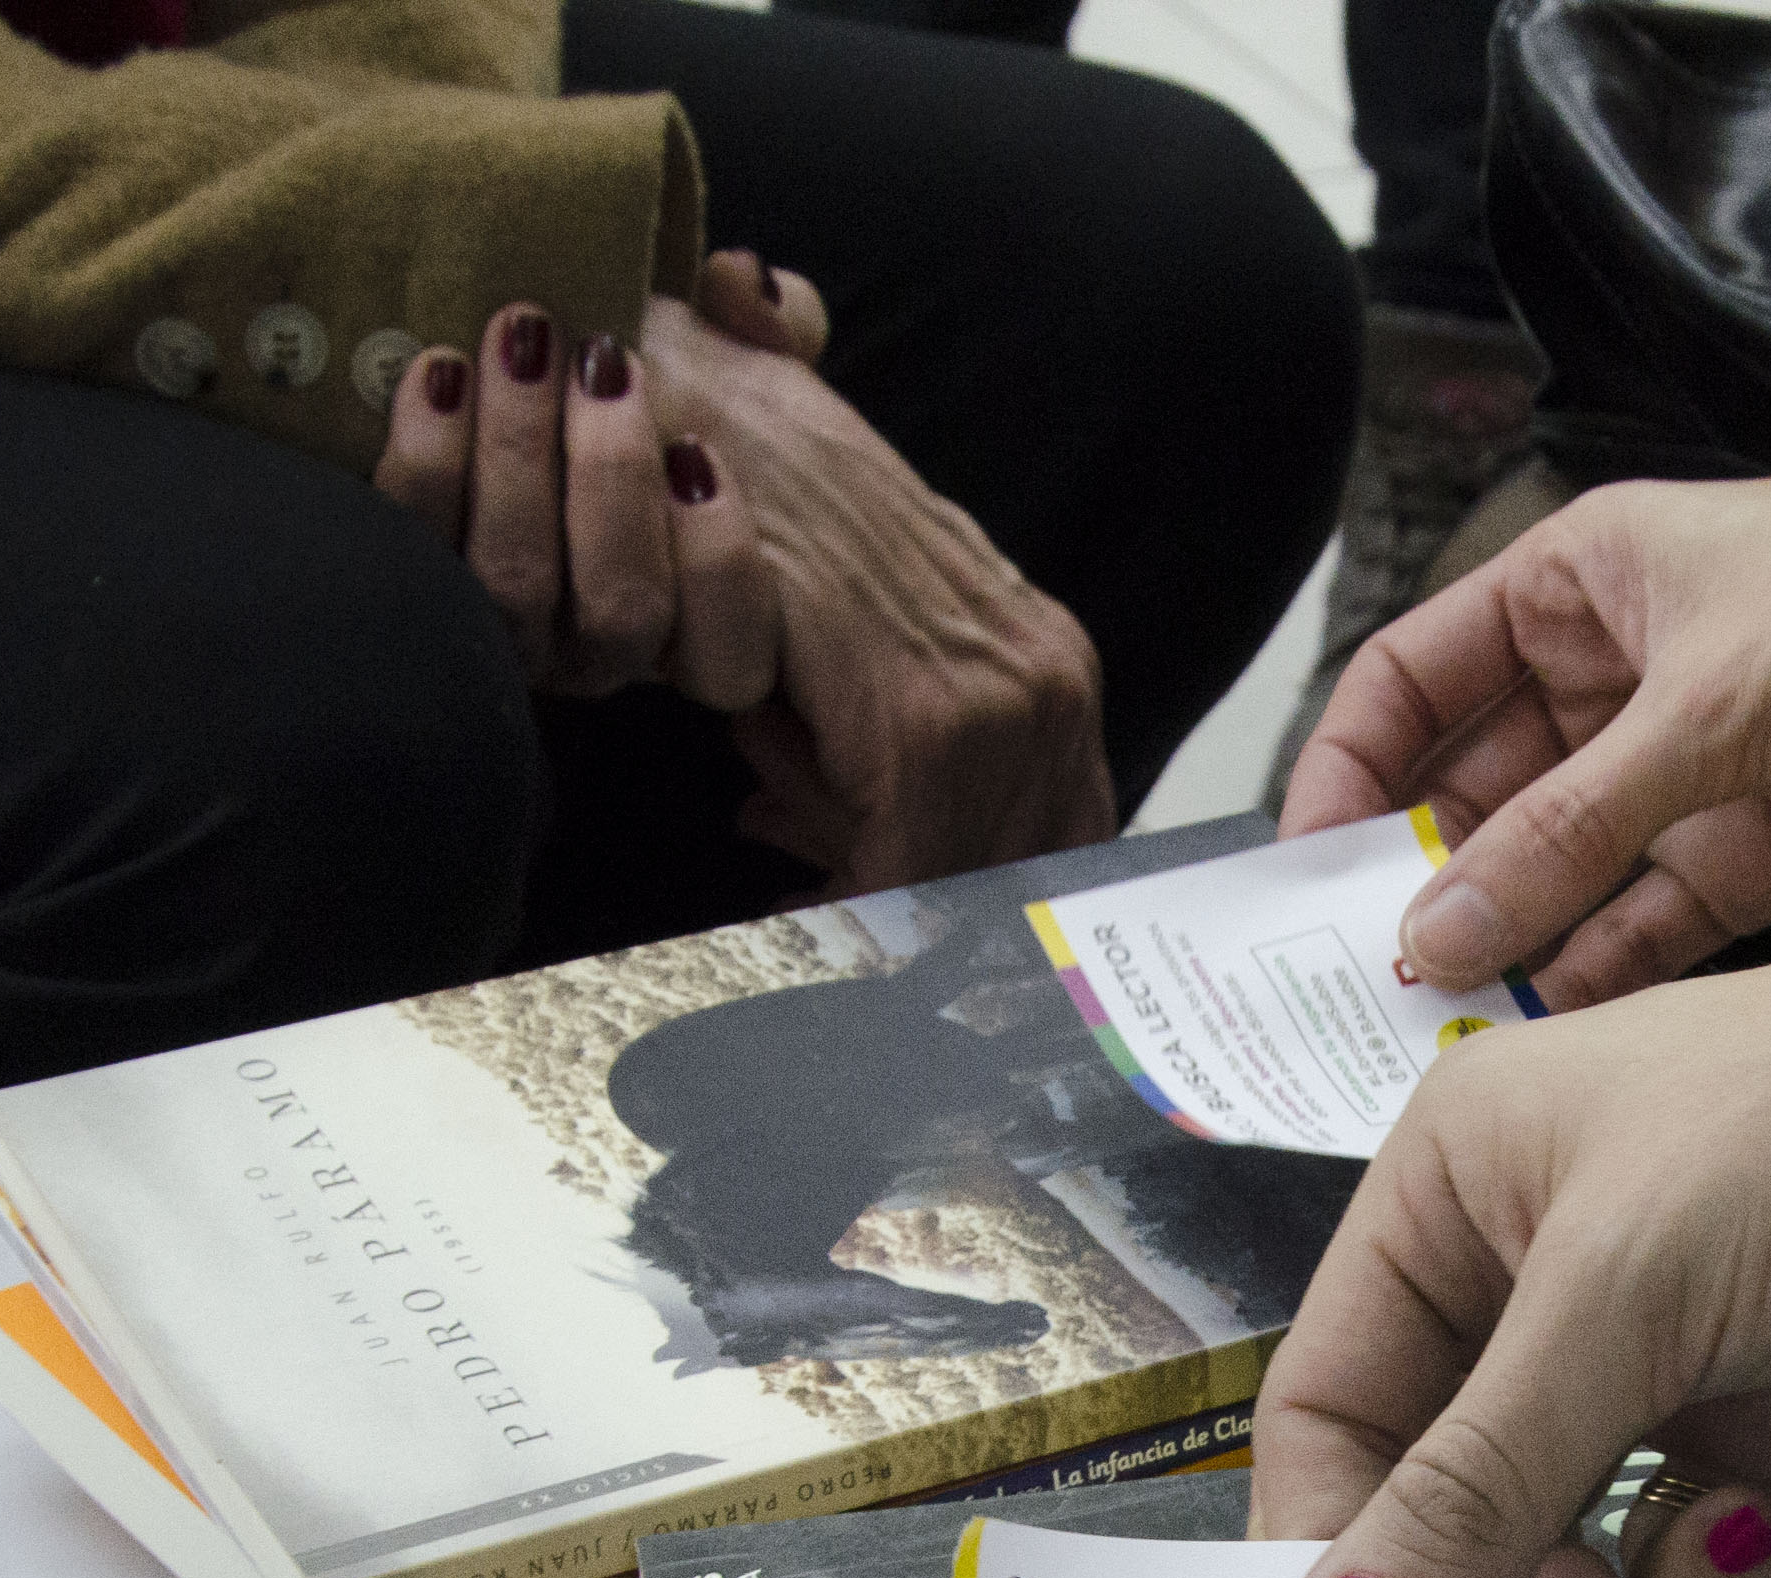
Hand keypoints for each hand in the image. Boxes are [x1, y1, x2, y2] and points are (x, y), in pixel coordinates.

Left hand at [375, 302, 776, 702]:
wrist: (502, 387)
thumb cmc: (639, 385)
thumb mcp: (731, 357)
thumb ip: (770, 326)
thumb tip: (743, 283)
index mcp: (695, 616)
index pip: (732, 654)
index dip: (720, 567)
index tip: (698, 451)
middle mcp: (604, 649)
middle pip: (623, 610)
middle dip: (613, 480)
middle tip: (602, 361)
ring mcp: (510, 632)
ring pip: (517, 584)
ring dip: (519, 454)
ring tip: (522, 340)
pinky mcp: (423, 587)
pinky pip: (420, 548)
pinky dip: (430, 464)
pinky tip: (441, 373)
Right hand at [632, 294, 1111, 889]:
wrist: (706, 432)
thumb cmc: (773, 533)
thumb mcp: (862, 658)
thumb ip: (891, 766)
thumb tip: (880, 890)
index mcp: (1052, 668)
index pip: (1065, 842)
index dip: (993, 911)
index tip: (930, 953)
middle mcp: (1048, 685)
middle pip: (1019, 873)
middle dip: (928, 920)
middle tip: (826, 923)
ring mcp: (998, 702)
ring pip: (958, 877)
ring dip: (869, 903)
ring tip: (790, 898)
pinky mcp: (921, 722)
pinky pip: (902, 865)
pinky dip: (848, 903)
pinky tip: (791, 904)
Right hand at [1245, 843, 1770, 1577]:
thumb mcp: (1620, 1295)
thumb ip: (1474, 1486)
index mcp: (1450, 1185)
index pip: (1326, 1397)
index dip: (1327, 1536)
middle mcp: (1531, 1268)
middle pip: (1430, 1482)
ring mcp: (1653, 1354)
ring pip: (1551, 1535)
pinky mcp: (1763, 1425)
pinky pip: (1674, 1547)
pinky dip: (1701, 1568)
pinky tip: (1755, 1533)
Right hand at [1283, 467, 1770, 1006]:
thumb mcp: (1708, 704)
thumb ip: (1568, 828)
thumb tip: (1441, 922)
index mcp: (1588, 585)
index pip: (1421, 677)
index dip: (1355, 767)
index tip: (1308, 866)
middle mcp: (1624, 678)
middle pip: (1480, 789)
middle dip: (1426, 876)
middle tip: (1364, 971)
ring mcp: (1689, 771)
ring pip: (1560, 870)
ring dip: (1508, 939)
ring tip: (1444, 1020)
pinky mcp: (1759, 851)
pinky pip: (1647, 925)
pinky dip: (1600, 973)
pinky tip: (1551, 1023)